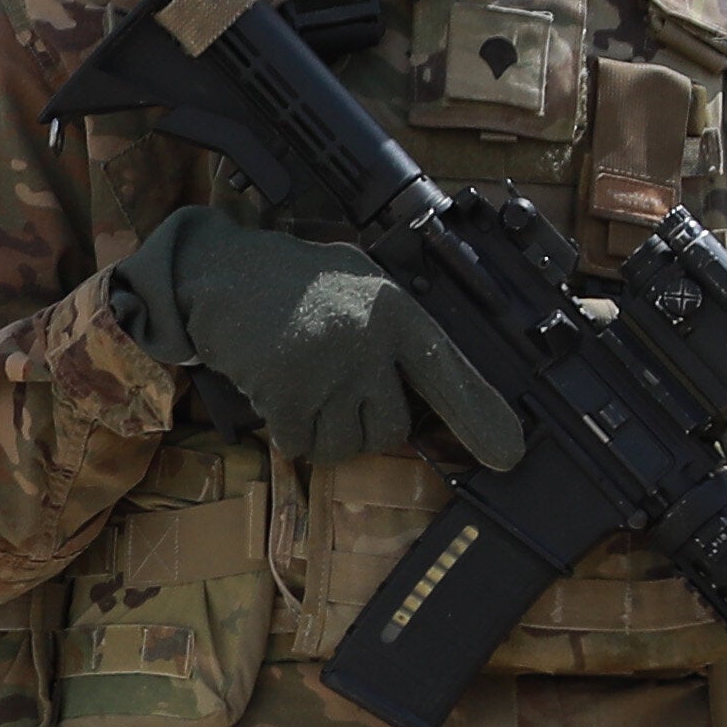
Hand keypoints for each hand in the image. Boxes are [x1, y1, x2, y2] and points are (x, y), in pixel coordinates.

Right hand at [109, 203, 523, 469]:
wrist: (220, 271)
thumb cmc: (294, 281)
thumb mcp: (360, 286)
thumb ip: (394, 332)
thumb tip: (427, 397)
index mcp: (395, 311)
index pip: (449, 372)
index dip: (479, 416)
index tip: (506, 455)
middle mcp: (369, 342)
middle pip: (391, 429)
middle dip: (364, 425)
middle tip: (336, 394)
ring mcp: (328, 370)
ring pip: (346, 445)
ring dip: (323, 432)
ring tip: (304, 388)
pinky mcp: (286, 393)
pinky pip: (301, 444)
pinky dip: (288, 430)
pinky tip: (276, 392)